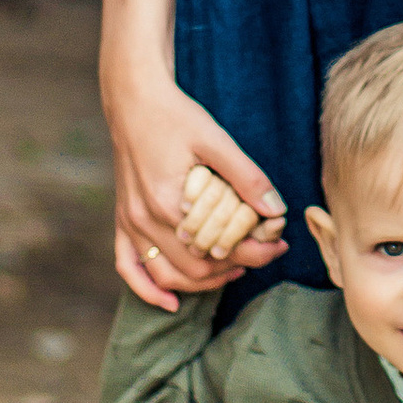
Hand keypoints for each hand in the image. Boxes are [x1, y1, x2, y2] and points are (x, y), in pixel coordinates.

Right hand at [103, 69, 284, 309]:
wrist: (134, 101)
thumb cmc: (176, 116)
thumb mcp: (216, 140)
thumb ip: (247, 176)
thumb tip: (277, 209)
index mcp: (169, 202)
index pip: (219, 247)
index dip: (256, 253)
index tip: (280, 243)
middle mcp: (145, 219)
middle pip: (196, 270)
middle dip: (235, 266)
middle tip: (264, 252)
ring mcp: (130, 223)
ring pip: (167, 275)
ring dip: (202, 282)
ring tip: (234, 268)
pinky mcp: (122, 220)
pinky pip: (128, 267)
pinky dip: (148, 289)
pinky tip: (171, 302)